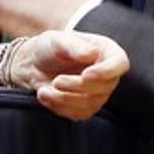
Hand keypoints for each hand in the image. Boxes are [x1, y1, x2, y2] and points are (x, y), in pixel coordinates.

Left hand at [10, 30, 128, 120]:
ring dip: (65, 98)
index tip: (86, 75)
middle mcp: (107, 74)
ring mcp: (98, 93)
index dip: (106, 72)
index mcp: (106, 51)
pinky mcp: (85, 108)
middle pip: (104, 87)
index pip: (120, 63)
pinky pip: (78, 114)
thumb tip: (92, 53)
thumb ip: (74, 46)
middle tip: (57, 81)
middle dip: (77, 86)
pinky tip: (46, 95)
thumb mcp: (58, 40)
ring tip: (45, 90)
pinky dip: (59, 107)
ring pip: (90, 104)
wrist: (34, 64)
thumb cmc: (49, 47)